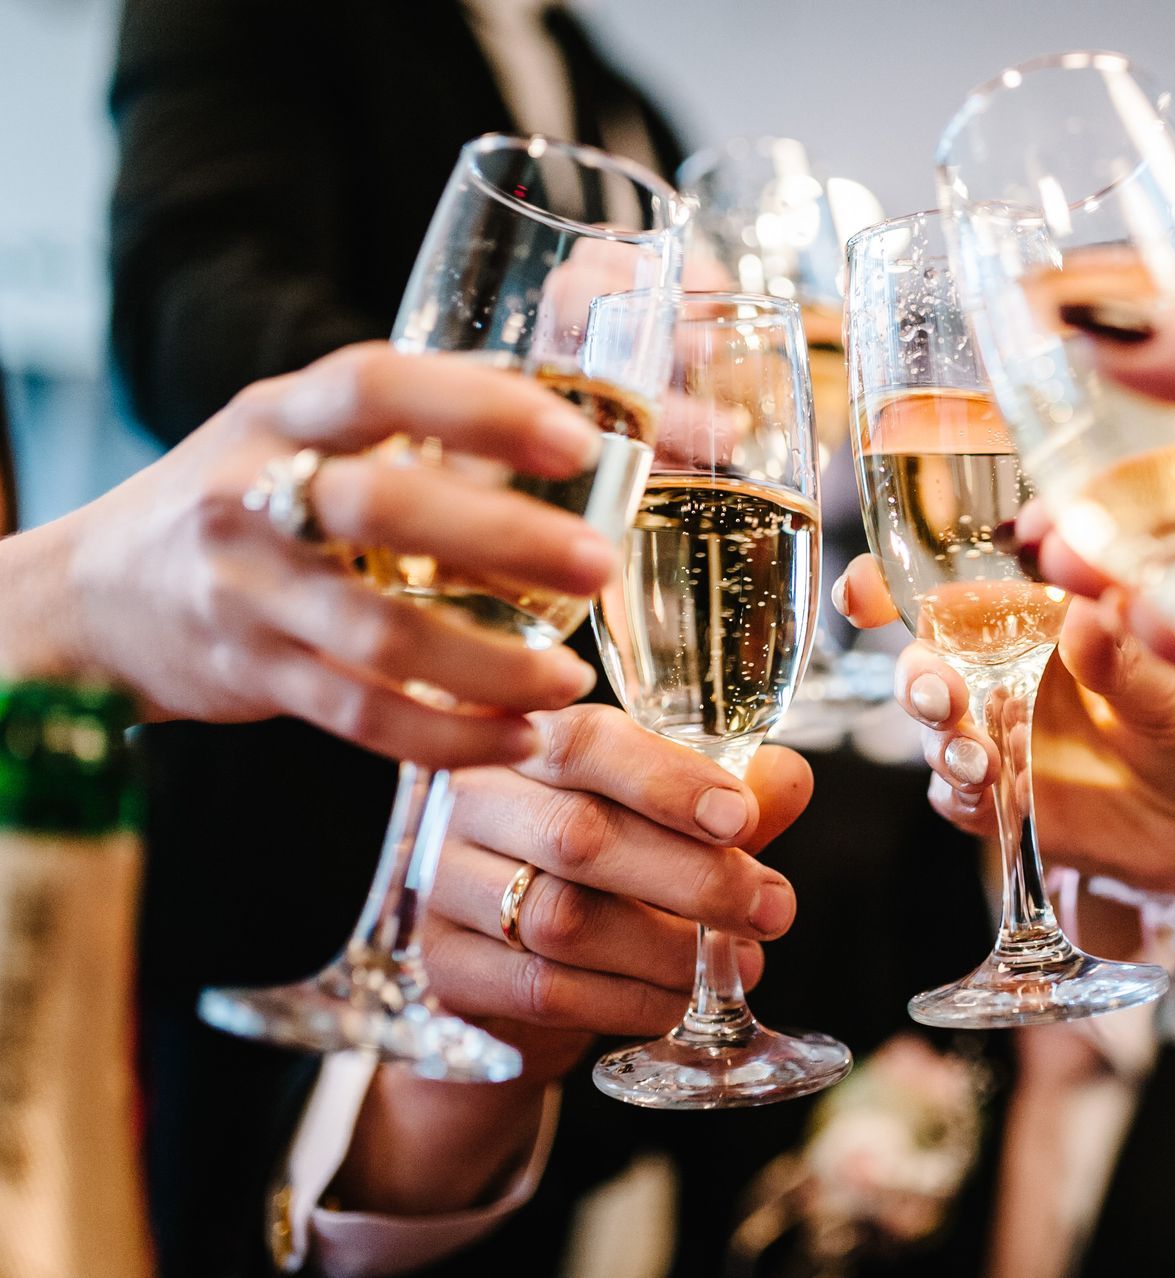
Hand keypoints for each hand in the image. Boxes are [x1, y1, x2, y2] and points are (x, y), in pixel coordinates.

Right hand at [39, 344, 613, 767]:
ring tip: (571, 680)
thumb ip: (410, 420)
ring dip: (490, 665)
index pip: (375, 387)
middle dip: (503, 538)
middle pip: (381, 509)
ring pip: (377, 634)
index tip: (576, 442)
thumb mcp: (298, 428)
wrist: (95, 595)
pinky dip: (446, 735)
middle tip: (596, 563)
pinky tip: (517, 737)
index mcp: (281, 416)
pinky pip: (359, 715)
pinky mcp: (254, 676)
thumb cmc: (241, 494)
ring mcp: (247, 592)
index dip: (479, 408)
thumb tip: (565, 409)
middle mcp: (251, 495)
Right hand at [425, 703, 807, 1081]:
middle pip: (578, 837)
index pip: (584, 742)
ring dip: (668, 947)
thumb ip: (724, 796)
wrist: (505, 972)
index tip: (743, 819)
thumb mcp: (663, 819)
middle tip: (772, 908)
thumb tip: (788, 779)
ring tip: (741, 958)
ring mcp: (441, 885)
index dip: (668, 779)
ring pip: (561, 919)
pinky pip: (544, 990)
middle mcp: (469, 801)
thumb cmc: (598, 868)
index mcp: (524, 739)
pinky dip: (629, 999)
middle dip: (693, 876)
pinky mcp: (442, 969)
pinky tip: (681, 999)